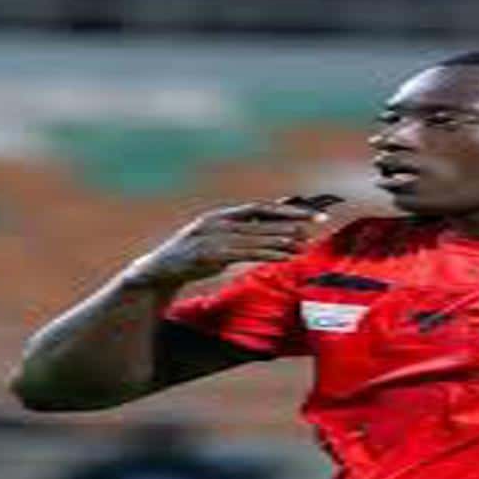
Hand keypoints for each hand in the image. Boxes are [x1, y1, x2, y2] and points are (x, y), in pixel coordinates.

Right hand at [120, 201, 325, 287]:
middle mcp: (219, 221)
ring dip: (283, 239)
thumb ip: (242, 233)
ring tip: (306, 243)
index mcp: (222, 216)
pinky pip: (247, 253)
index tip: (312, 213)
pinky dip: (269, 253)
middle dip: (292, 222)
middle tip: (319, 224)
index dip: (287, 210)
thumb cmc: (194, 256)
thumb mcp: (218, 240)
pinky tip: (286, 256)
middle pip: (263, 219)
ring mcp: (213, 237)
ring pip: (257, 236)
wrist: (159, 271)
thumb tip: (273, 228)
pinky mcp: (210, 255)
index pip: (261, 208)